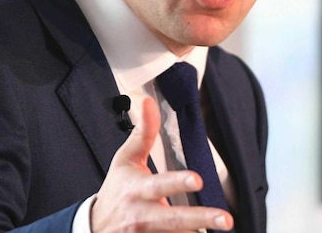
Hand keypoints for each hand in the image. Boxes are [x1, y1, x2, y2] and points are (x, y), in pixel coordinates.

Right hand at [91, 96, 232, 231]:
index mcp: (138, 189)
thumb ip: (142, 132)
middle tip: (226, 219)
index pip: (159, 184)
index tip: (197, 179)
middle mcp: (142, 214)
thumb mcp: (125, 159)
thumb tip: (147, 101)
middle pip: (173, 218)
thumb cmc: (117, 188)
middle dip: (201, 218)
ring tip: (223, 230)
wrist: (96, 227)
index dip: (177, 182)